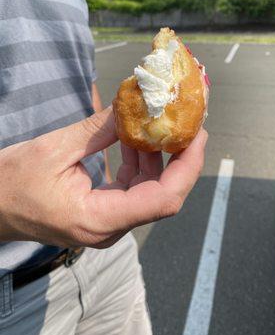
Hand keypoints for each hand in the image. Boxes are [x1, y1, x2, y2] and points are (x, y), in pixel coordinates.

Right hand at [0, 107, 207, 247]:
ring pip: (149, 190)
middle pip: (163, 195)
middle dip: (178, 157)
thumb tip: (134, 105)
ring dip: (157, 157)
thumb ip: (100, 129)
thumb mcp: (54, 149)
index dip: (187, 167)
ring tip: (158, 123)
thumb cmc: (10, 184)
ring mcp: (107, 223)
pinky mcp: (103, 213)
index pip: (163, 200)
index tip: (197, 134)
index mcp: (97, 220)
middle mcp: (109, 228)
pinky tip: (135, 139)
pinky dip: (138, 163)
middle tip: (186, 122)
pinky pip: (133, 189)